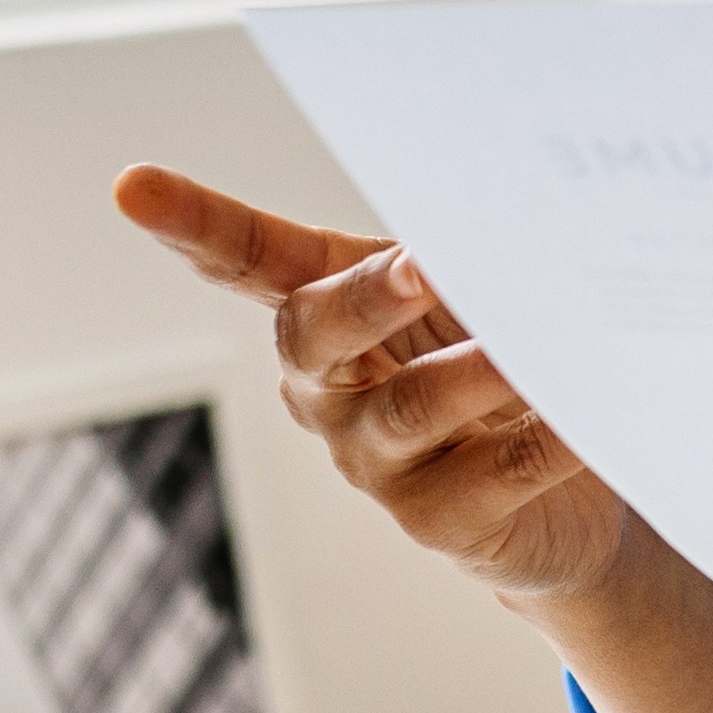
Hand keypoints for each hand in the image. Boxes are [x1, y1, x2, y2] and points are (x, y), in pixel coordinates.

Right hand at [111, 164, 641, 604]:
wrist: (570, 499)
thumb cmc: (503, 371)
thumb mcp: (476, 300)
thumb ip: (465, 259)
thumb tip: (491, 218)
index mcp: (326, 319)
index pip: (248, 262)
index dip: (192, 225)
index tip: (131, 188)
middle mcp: (330, 393)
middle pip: (314, 337)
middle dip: (364, 299)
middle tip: (423, 264)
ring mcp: (377, 465)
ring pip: (408, 411)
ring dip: (471, 374)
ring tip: (527, 349)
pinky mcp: (440, 524)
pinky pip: (490, 477)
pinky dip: (541, 440)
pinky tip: (581, 414)